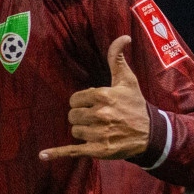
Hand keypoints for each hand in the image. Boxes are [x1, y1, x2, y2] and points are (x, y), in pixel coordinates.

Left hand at [40, 36, 149, 161]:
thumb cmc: (135, 104)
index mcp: (103, 96)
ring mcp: (99, 134)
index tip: (95, 104)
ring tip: (100, 130)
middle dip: (82, 116)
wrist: (151, 133)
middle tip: (98, 118)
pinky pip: (72, 150)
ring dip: (83, 131)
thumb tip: (123, 37)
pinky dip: (56, 153)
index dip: (83, 102)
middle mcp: (100, 115)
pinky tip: (42, 155)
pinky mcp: (98, 150)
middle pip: (72, 116)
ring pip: (74, 131)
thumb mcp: (127, 80)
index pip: (74, 99)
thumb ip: (117, 59)